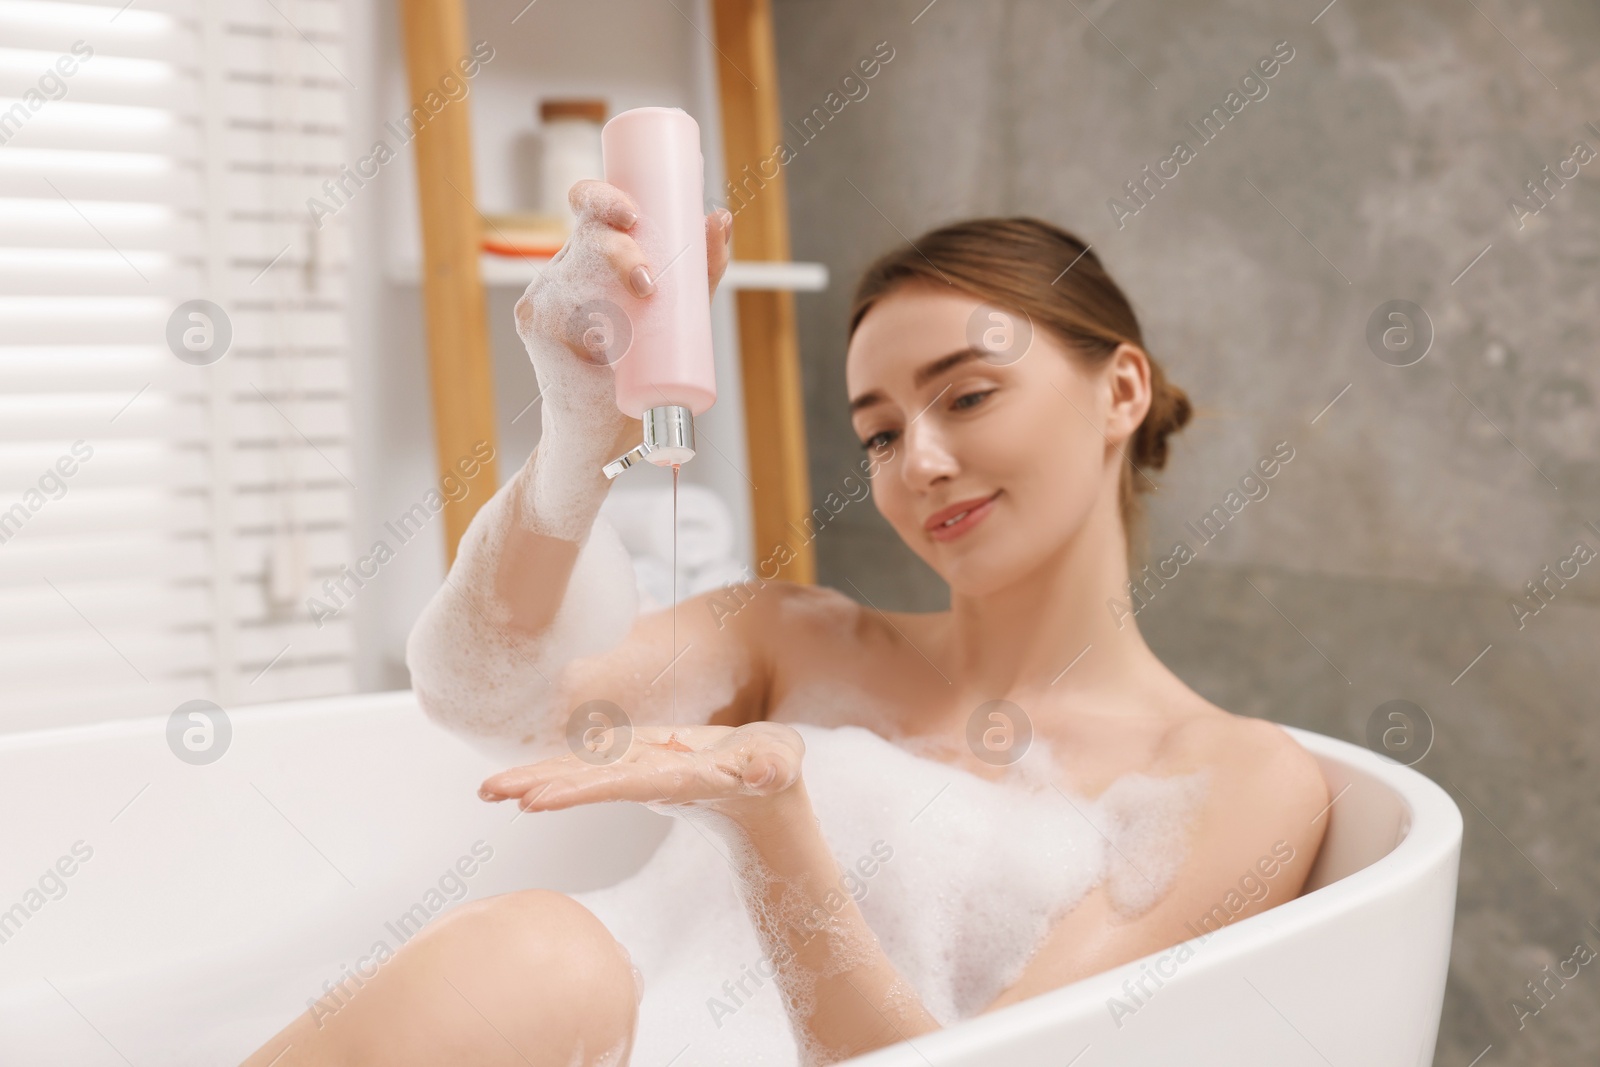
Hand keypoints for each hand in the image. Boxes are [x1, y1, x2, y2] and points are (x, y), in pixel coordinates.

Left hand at [478, 720, 802, 829]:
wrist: (767, 795)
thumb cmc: (776, 776)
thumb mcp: (780, 767)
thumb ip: (774, 768)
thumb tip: (767, 772)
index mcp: (679, 780)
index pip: (621, 785)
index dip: (578, 791)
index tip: (535, 803)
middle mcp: (651, 779)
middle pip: (587, 782)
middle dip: (539, 786)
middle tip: (489, 792)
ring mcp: (642, 771)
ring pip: (582, 773)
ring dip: (536, 778)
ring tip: (489, 789)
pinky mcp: (640, 761)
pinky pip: (592, 763)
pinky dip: (557, 768)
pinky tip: (524, 777)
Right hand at [513, 180, 732, 465]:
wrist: (605, 430)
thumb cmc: (640, 367)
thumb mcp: (678, 314)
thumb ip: (700, 271)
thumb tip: (721, 218)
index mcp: (594, 252)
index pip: (590, 205)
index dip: (605, 197)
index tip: (634, 213)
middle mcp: (565, 266)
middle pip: (583, 234)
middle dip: (618, 248)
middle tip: (647, 279)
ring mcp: (544, 295)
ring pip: (574, 272)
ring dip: (608, 287)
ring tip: (639, 307)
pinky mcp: (534, 326)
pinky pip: (559, 312)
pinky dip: (587, 324)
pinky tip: (602, 343)